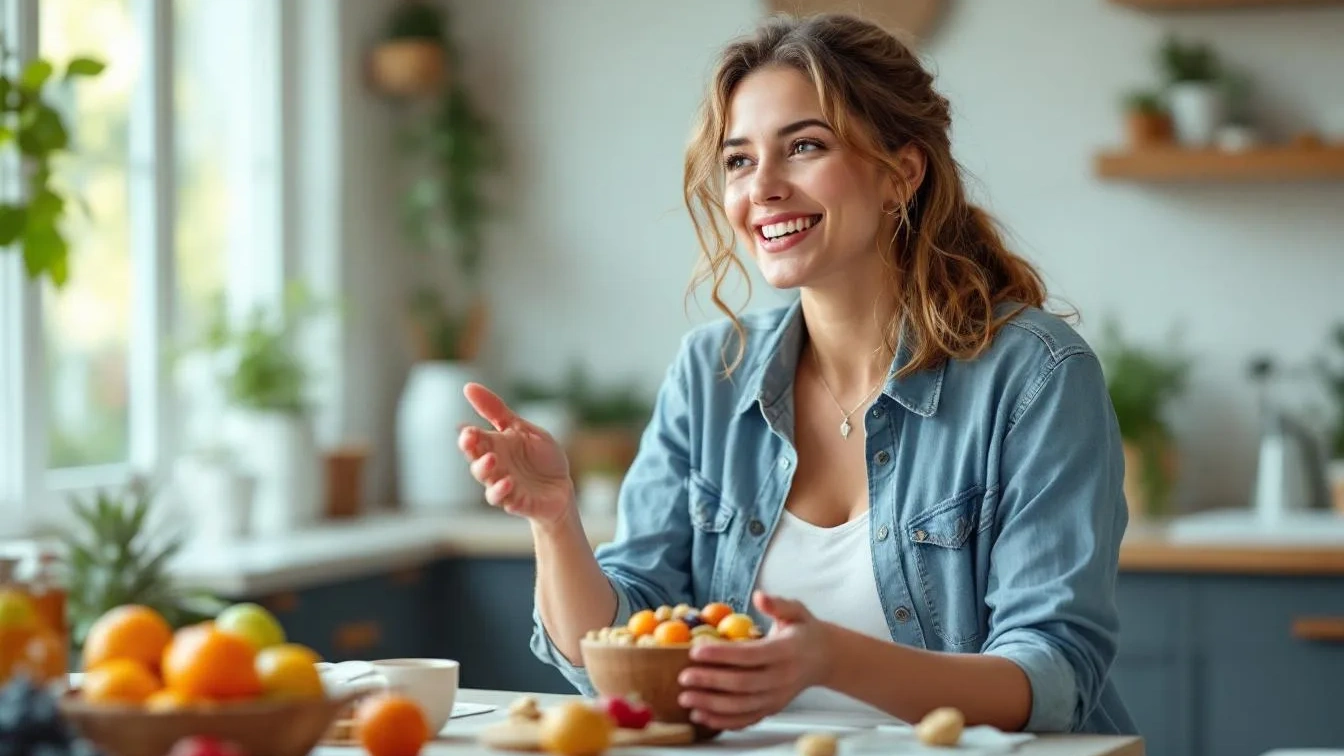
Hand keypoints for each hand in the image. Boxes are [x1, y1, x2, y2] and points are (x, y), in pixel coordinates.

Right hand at [457, 382, 575, 526]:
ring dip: (486, 471)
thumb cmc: (542, 458)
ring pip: (487, 482)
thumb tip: (468, 386)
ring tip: (492, 460)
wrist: (563, 487)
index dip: (468, 437)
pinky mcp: (518, 502)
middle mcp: (496, 467)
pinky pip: (506, 500)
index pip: (475, 441)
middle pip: (476, 461)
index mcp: (495, 447)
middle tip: (472, 440)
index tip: (468, 431)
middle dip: (472, 452)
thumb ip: (498, 411)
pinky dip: (504, 493)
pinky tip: (509, 483)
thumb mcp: (523, 429)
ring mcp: (505, 486)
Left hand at [676, 591, 831, 730]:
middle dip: (710, 682)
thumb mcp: (796, 611)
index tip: (695, 651)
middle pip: (742, 684)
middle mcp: (782, 678)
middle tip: (683, 677)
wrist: (827, 658)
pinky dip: (723, 721)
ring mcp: (778, 697)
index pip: (750, 655)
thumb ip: (778, 604)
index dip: (722, 654)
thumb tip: (759, 596)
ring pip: (742, 706)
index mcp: (786, 652)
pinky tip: (701, 716)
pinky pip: (746, 719)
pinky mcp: (773, 708)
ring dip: (711, 705)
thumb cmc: (805, 631)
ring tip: (685, 698)